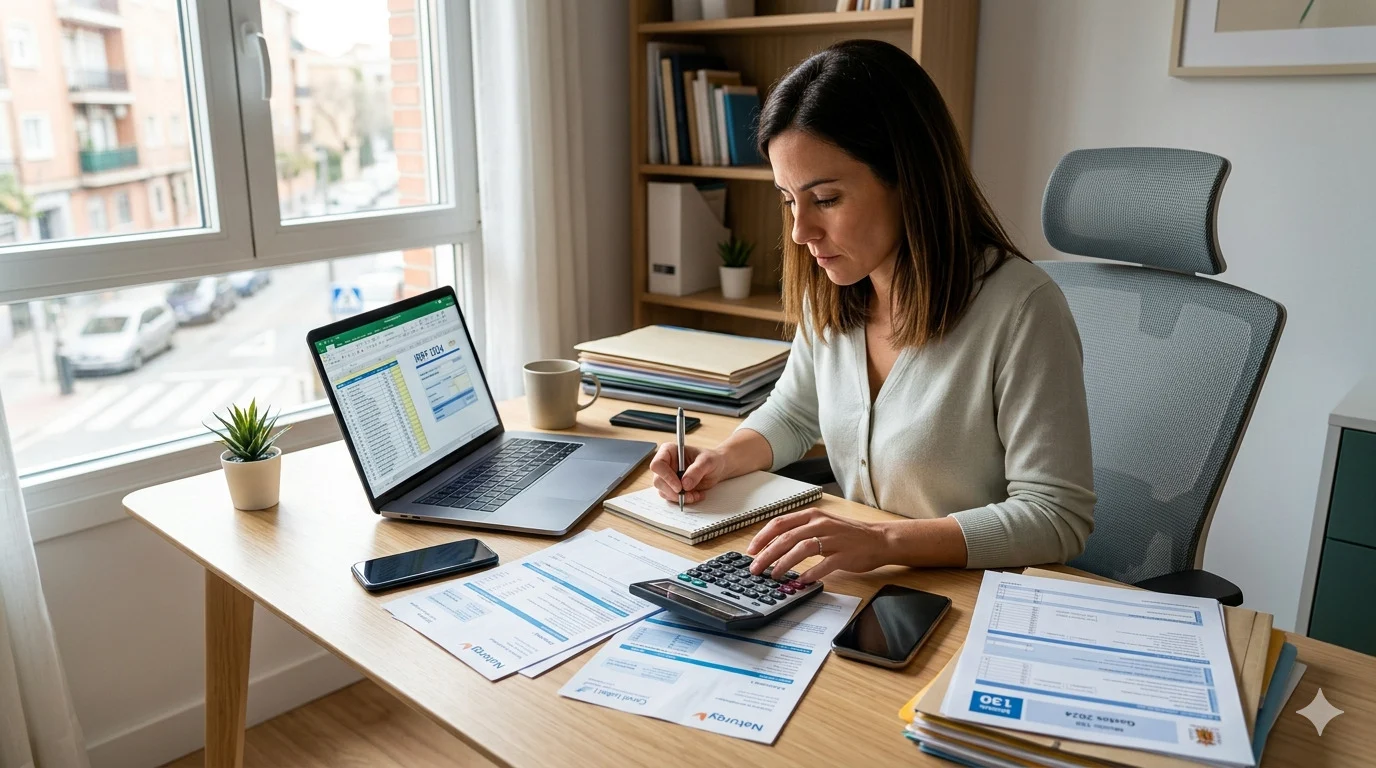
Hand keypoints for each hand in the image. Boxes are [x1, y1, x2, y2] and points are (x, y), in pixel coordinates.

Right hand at [648, 443, 727, 503]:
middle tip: (688, 495)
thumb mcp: (707, 461)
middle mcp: (665, 464)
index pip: (658, 464)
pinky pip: (671, 497)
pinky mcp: (672, 487)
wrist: (717, 468)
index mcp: (669, 451)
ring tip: (695, 494)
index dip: (666, 476)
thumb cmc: (711, 459)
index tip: (679, 486)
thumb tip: (685, 484)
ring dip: (679, 497)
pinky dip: (683, 500)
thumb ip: (696, 470)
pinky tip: (695, 495)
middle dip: (673, 491)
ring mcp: (667, 477)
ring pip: (663, 492)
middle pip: (658, 481)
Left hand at [746, 508, 892, 582]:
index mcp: (812, 515)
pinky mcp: (845, 554)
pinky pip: (825, 564)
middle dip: (767, 554)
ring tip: (774, 575)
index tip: (750, 550)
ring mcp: (834, 538)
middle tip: (755, 568)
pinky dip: (812, 572)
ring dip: (785, 563)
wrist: (879, 539)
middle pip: (787, 537)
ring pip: (802, 548)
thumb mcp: (822, 525)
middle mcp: (821, 524)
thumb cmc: (848, 535)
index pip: (780, 523)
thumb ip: (800, 532)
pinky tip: (803, 580)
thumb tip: (773, 545)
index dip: (762, 537)